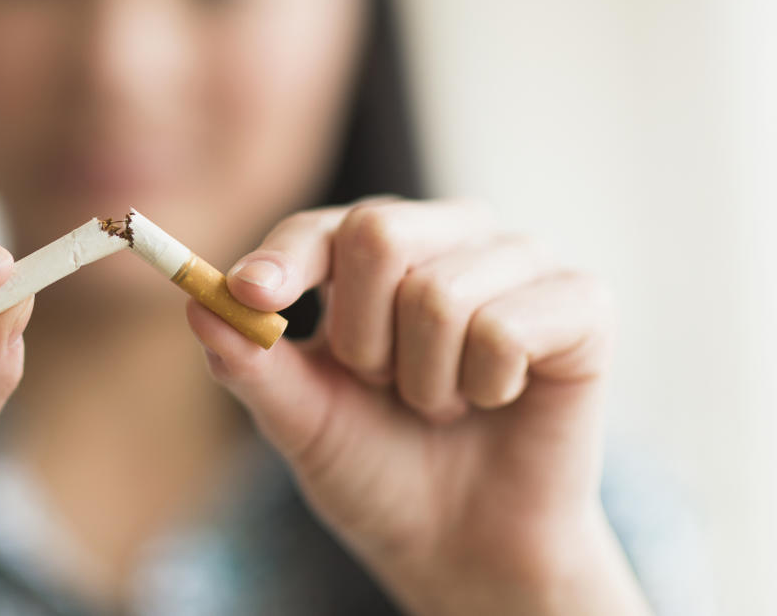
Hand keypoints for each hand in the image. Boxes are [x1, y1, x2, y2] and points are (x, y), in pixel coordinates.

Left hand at [187, 198, 650, 615]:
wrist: (466, 547)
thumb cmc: (381, 471)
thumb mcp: (302, 422)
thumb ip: (251, 364)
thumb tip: (195, 302)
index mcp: (378, 253)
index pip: (323, 229)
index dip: (285, 259)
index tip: (252, 294)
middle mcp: (450, 236)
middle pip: (379, 233)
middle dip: (362, 339)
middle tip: (385, 387)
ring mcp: (518, 262)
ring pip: (439, 293)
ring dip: (425, 381)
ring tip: (442, 405)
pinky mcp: (581, 302)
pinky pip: (507, 325)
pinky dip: (487, 386)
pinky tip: (498, 401)